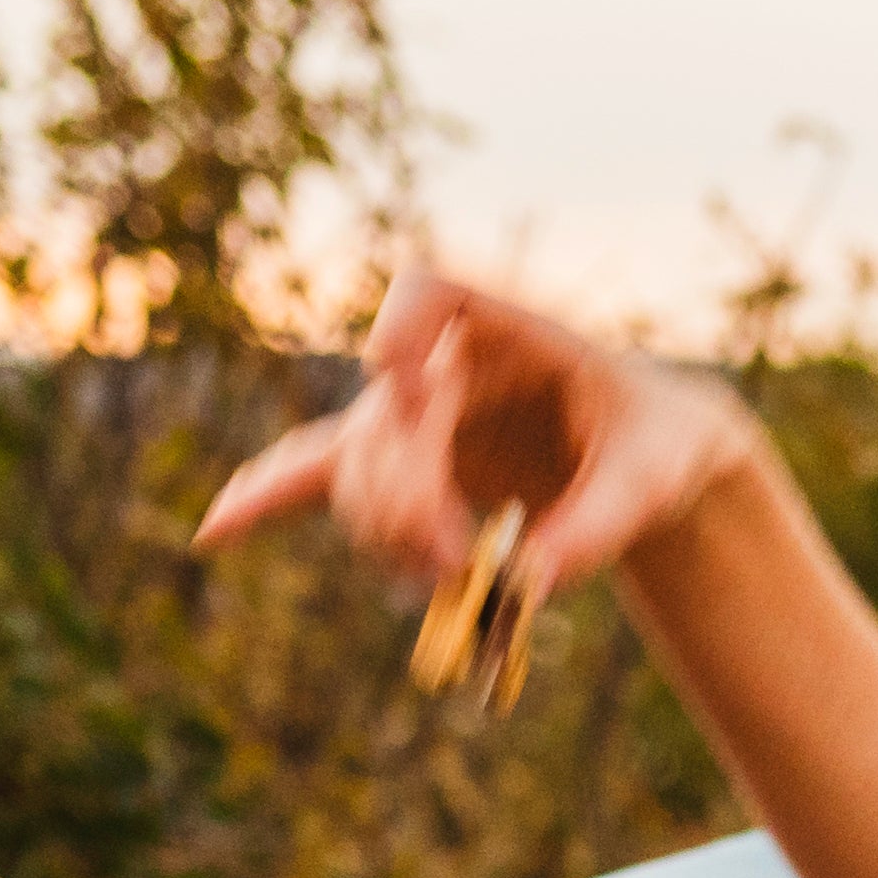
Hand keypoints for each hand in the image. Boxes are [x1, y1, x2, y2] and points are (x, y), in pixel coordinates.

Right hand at [193, 262, 765, 600]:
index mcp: (513, 330)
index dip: (401, 326)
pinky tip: (216, 533)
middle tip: (454, 563)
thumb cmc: (661, 448)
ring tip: (448, 579)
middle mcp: (447, 364)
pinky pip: (317, 478)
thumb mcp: (655, 481)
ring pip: (358, 467)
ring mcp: (414, 418)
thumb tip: (530, 586)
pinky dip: (270, 501)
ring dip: (384, 530)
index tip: (392, 371)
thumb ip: (601, 525)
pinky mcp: (401, 469)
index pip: (431, 290)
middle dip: (406, 494)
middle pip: (386, 414)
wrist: (650, 466)